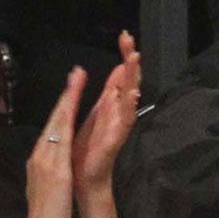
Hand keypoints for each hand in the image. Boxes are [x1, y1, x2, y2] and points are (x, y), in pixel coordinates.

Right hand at [25, 68, 84, 217]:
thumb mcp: (45, 188)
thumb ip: (47, 172)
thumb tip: (50, 163)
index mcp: (39, 161)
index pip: (52, 129)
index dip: (62, 107)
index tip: (71, 89)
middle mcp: (40, 157)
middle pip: (53, 121)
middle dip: (66, 96)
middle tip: (76, 73)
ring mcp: (45, 161)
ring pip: (57, 124)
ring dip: (68, 101)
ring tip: (77, 81)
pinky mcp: (54, 169)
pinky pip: (61, 140)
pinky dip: (67, 121)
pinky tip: (74, 109)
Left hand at [72, 31, 141, 194]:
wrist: (84, 181)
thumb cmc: (87, 152)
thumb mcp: (94, 116)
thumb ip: (106, 95)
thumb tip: (117, 71)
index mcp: (110, 108)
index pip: (120, 78)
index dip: (124, 58)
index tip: (124, 36)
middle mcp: (118, 115)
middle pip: (128, 82)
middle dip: (130, 61)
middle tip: (129, 39)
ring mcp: (118, 128)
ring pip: (128, 99)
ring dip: (132, 79)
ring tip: (134, 59)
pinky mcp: (114, 142)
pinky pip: (123, 124)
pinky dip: (128, 109)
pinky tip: (131, 95)